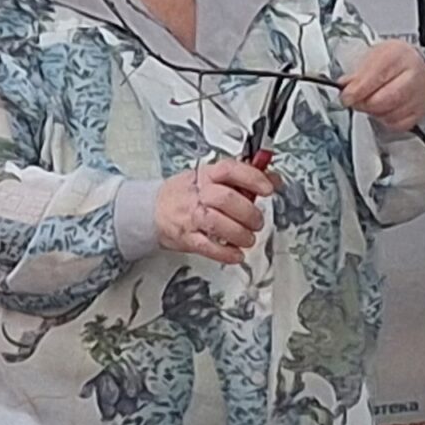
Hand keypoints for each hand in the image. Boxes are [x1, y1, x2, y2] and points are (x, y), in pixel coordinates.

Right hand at [155, 159, 271, 265]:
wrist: (153, 210)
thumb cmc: (185, 194)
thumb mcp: (210, 178)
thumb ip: (241, 179)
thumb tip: (272, 177)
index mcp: (206, 175)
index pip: (230, 170)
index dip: (252, 177)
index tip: (268, 187)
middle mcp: (198, 194)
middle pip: (226, 199)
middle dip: (249, 213)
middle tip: (257, 221)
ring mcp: (191, 216)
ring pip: (218, 223)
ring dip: (240, 234)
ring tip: (248, 238)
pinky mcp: (187, 238)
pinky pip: (207, 247)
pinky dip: (226, 253)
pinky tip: (236, 254)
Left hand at [339, 40, 424, 131]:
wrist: (418, 66)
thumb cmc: (394, 61)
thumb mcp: (374, 56)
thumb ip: (358, 72)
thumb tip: (344, 86)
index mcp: (397, 56)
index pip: (376, 76)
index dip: (357, 90)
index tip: (345, 97)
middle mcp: (412, 76)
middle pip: (385, 98)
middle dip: (363, 103)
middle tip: (353, 101)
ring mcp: (419, 95)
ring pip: (390, 114)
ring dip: (373, 112)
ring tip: (368, 102)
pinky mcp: (419, 112)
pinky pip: (398, 124)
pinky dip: (385, 120)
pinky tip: (381, 110)